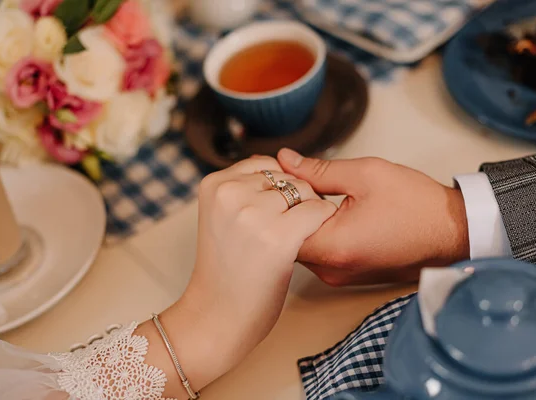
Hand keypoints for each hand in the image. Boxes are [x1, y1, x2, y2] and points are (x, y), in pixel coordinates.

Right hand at [139, 156, 335, 397]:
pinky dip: (321, 225)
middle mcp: (231, 192)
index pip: (266, 165)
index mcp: (215, 184)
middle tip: (281, 233)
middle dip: (296, 201)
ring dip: (309, 214)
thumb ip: (243, 188)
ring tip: (289, 241)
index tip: (274, 215)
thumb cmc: (224, 270)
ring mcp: (254, 213)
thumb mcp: (221, 216)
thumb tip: (281, 159)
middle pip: (288, 178)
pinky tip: (305, 244)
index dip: (280, 189)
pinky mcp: (279, 236)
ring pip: (306, 192)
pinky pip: (319, 211)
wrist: (217, 315)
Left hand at [277, 148, 469, 286]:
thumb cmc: (417, 205)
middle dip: (286, 209)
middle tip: (291, 180)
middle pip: (287, 239)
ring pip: (302, 247)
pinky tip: (327, 210)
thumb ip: (318, 170)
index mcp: (334, 247)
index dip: (276, 199)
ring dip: (301, 221)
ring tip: (311, 193)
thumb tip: (284, 160)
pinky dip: (317, 232)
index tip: (278, 177)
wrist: (453, 232)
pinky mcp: (348, 276)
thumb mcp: (366, 174)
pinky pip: (320, 254)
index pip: (279, 227)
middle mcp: (332, 270)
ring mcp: (340, 277)